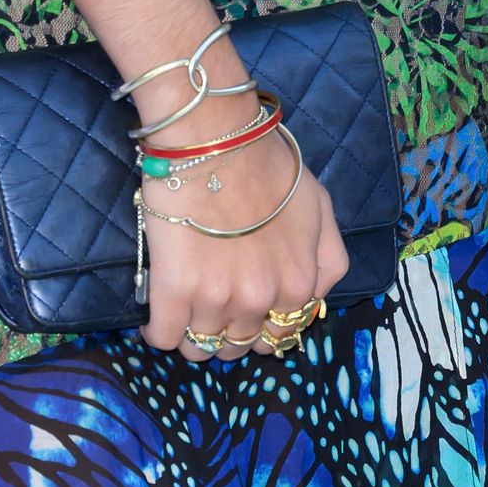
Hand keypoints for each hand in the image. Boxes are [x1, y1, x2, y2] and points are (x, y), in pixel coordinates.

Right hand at [137, 100, 348, 362]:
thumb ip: (327, 260)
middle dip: (227, 331)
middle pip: (238, 346)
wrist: (216, 138)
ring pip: (200, 348)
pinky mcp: (174, 291)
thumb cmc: (268, 166)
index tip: (244, 312)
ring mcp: (216, 299)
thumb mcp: (320, 209)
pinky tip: (160, 315)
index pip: (279, 337)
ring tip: (186, 307)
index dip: (260, 326)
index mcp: (298, 285)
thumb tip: (313, 300)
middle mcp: (260, 300)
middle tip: (214, 305)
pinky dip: (160, 332)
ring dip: (193, 333)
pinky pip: (164, 336)